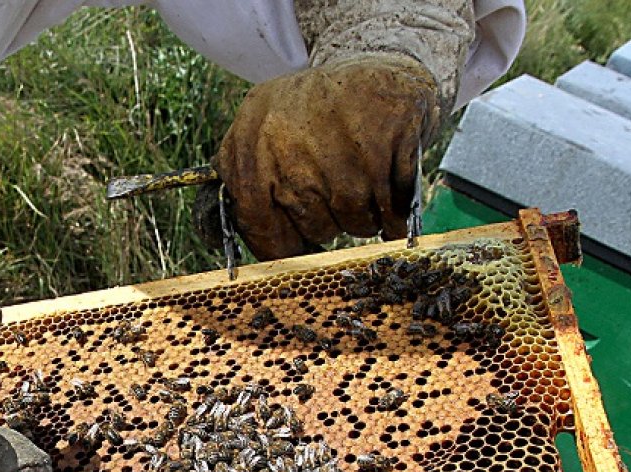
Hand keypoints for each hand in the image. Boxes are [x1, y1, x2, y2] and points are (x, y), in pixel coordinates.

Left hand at [204, 53, 438, 260]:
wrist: (378, 65)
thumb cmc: (315, 111)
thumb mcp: (261, 128)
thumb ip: (244, 180)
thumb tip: (232, 239)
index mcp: (250, 138)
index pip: (257, 221)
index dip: (280, 245)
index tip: (295, 248)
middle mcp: (290, 139)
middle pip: (315, 227)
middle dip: (330, 222)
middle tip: (337, 186)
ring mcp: (340, 139)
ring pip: (356, 222)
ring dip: (367, 215)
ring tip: (364, 177)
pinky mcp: (387, 137)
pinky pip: (394, 208)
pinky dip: (398, 209)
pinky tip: (391, 181)